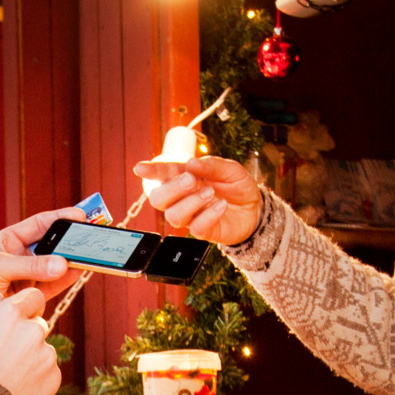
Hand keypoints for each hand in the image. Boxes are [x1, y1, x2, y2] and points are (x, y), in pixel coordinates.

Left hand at [0, 205, 79, 328]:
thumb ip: (29, 266)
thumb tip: (61, 263)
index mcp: (9, 241)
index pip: (40, 224)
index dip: (60, 218)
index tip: (80, 216)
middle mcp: (21, 257)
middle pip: (52, 245)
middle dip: (71, 241)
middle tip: (91, 237)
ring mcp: (28, 277)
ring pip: (55, 266)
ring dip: (72, 262)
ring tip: (91, 256)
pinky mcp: (31, 297)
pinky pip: (53, 286)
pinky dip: (67, 280)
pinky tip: (79, 272)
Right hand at [0, 290, 60, 394]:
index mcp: (10, 313)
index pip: (33, 297)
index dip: (26, 307)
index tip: (17, 321)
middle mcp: (33, 331)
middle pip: (38, 326)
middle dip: (26, 337)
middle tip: (5, 356)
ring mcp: (46, 357)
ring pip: (43, 353)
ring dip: (31, 361)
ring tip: (7, 378)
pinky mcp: (53, 381)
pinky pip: (48, 376)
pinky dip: (36, 382)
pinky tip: (16, 391)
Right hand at [132, 154, 263, 246]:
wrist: (255, 208)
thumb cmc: (236, 186)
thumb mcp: (229, 169)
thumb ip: (211, 165)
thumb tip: (191, 163)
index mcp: (184, 178)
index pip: (162, 174)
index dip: (151, 171)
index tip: (140, 168)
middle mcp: (182, 198)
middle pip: (158, 199)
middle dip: (171, 189)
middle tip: (191, 179)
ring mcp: (191, 216)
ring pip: (173, 215)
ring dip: (190, 202)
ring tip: (211, 193)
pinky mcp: (203, 231)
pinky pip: (195, 228)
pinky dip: (208, 215)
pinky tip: (221, 205)